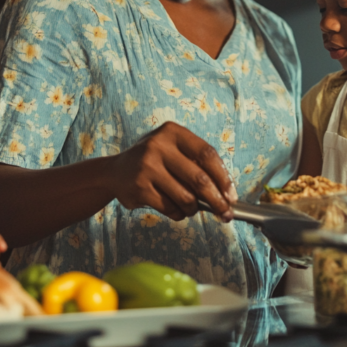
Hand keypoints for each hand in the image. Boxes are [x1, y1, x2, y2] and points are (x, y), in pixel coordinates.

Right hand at [105, 122, 237, 220]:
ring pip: (186, 197)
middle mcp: (158, 145)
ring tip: (192, 209)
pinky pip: (170, 208)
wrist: (114, 172)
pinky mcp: (139, 188)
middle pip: (199, 179)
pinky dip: (179, 214)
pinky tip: (176, 210)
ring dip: (194, 209)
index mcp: (173, 132)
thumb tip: (226, 193)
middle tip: (225, 213)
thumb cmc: (153, 162)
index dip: (223, 177)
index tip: (231, 195)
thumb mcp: (172, 150)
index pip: (207, 154)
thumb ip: (196, 165)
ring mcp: (147, 166)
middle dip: (217, 200)